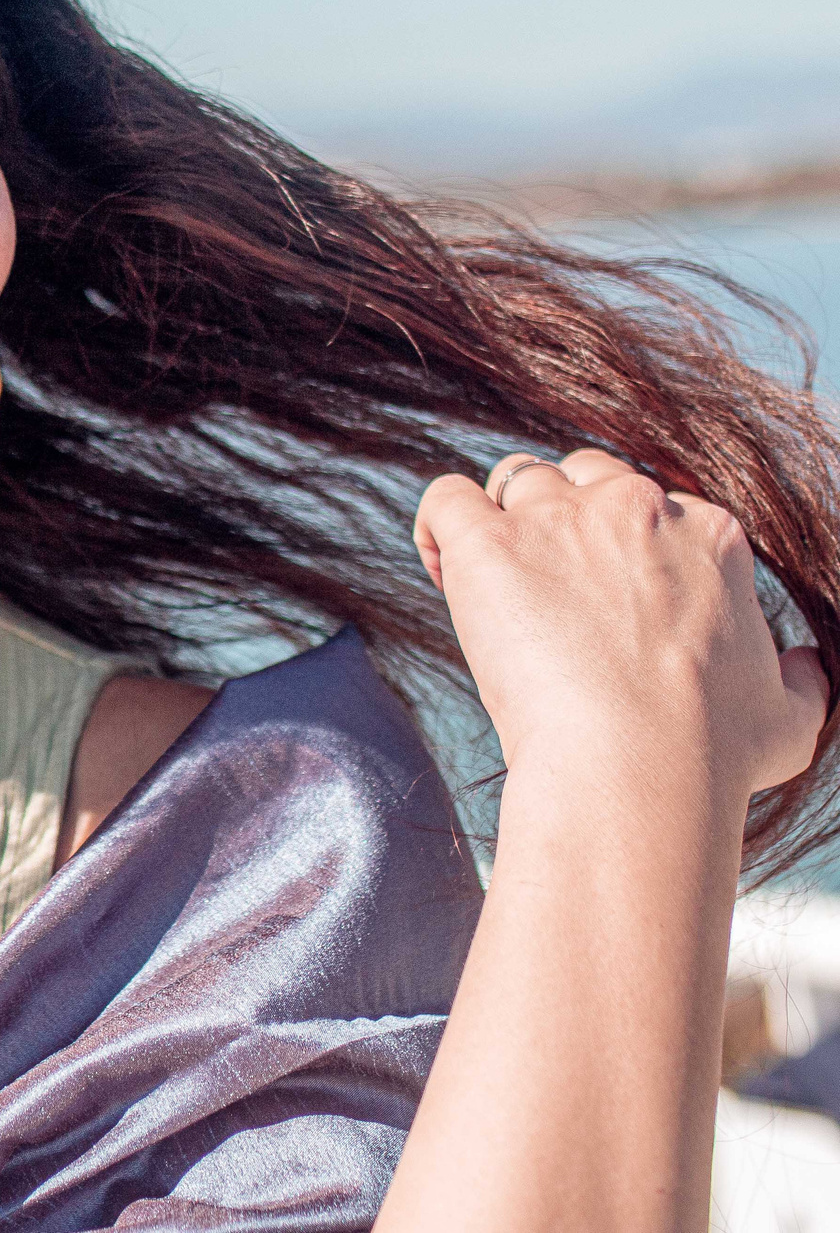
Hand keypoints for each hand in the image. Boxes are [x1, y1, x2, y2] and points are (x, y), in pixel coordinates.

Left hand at [414, 449, 824, 801]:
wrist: (637, 764)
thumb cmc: (713, 752)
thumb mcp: (788, 716)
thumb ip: (801, 678)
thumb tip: (805, 664)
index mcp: (710, 534)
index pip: (656, 504)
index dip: (623, 547)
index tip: (607, 601)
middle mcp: (637, 507)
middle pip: (585, 475)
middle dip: (564, 517)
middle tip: (548, 589)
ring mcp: (559, 518)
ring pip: (516, 479)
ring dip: (502, 521)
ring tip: (492, 588)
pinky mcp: (489, 543)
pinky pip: (446, 498)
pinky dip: (437, 526)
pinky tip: (443, 569)